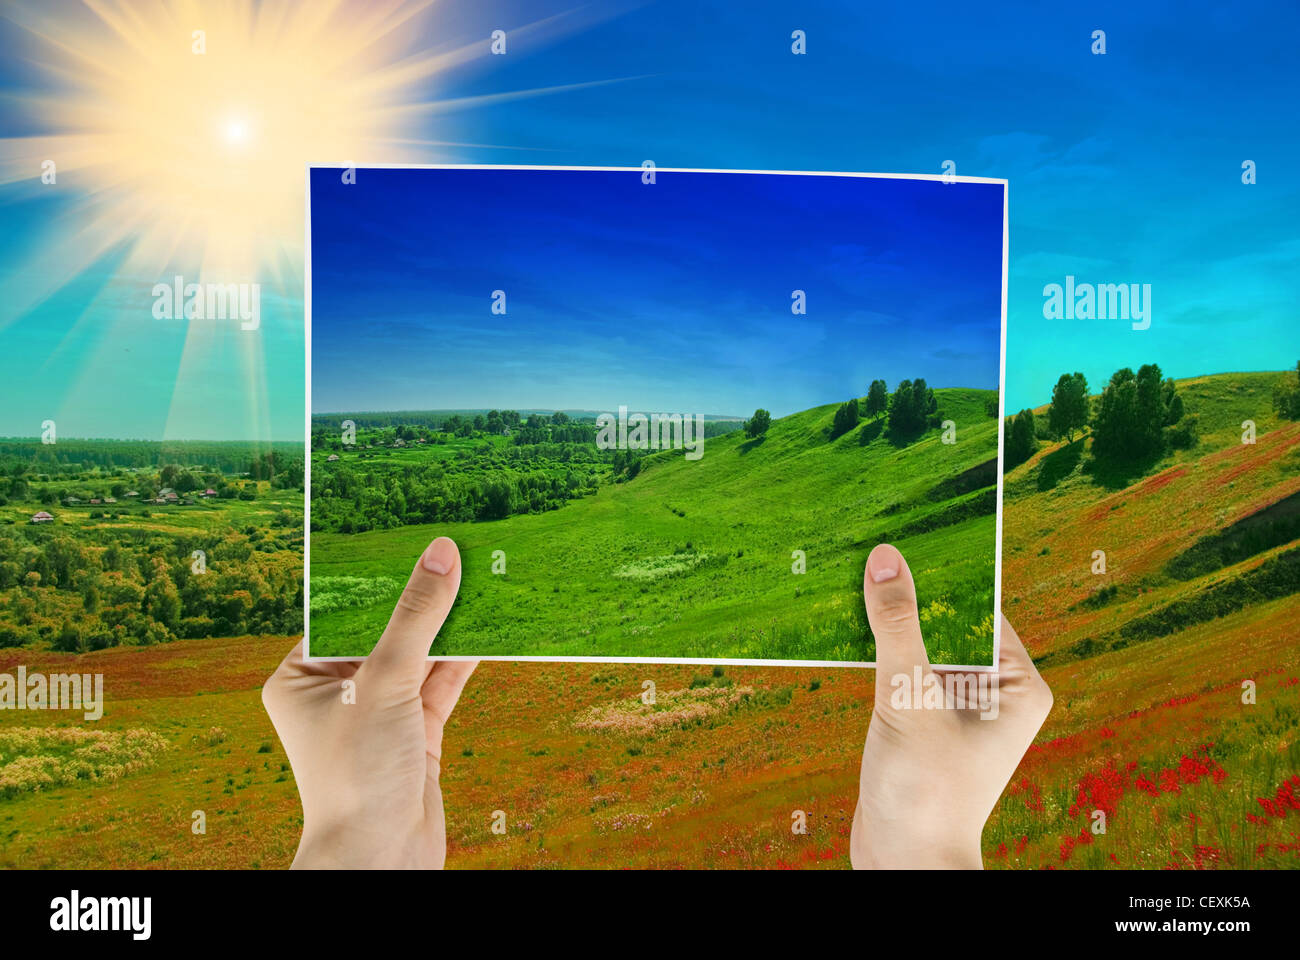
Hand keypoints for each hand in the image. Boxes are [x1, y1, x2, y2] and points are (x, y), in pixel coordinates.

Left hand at [263, 536, 475, 868]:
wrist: (380, 861)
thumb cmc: (357, 775)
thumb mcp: (386, 681)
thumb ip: (417, 616)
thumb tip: (441, 551)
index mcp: (301, 675)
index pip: (342, 610)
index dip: (379, 575)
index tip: (412, 533)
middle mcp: (337, 690)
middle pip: (386, 629)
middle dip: (422, 596)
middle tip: (455, 545)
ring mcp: (379, 712)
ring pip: (420, 653)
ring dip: (451, 623)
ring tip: (483, 573)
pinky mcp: (416, 732)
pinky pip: (442, 681)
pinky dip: (467, 655)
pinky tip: (492, 622)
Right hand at [851, 543, 1051, 868]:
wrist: (904, 866)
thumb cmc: (925, 793)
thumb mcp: (908, 698)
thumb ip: (897, 626)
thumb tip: (886, 558)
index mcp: (1017, 684)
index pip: (981, 606)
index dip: (945, 570)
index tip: (911, 528)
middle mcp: (994, 692)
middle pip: (949, 622)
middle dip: (911, 593)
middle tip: (871, 544)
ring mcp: (958, 708)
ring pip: (920, 644)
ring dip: (888, 621)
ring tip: (850, 575)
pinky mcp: (924, 722)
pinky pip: (901, 670)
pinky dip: (876, 650)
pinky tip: (842, 623)